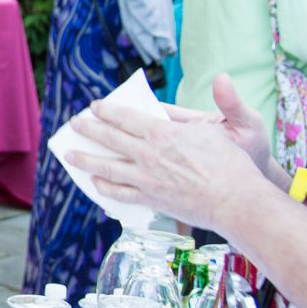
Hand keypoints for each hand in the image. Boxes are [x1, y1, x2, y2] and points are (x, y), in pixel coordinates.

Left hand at [66, 90, 270, 232]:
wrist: (235, 200)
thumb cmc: (229, 163)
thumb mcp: (209, 127)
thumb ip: (181, 117)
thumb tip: (163, 110)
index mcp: (161, 133)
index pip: (124, 117)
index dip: (107, 110)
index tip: (94, 107)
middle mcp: (148, 154)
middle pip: (109, 139)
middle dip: (89, 130)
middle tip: (75, 124)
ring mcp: (146, 178)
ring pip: (107, 168)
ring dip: (86, 159)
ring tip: (71, 155)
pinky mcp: (150, 199)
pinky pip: (120, 193)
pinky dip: (105, 187)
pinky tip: (96, 182)